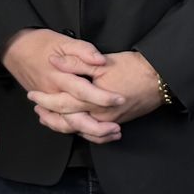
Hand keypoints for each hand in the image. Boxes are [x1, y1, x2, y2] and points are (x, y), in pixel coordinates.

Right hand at [0, 30, 125, 143]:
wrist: (13, 49)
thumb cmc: (39, 43)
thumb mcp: (63, 41)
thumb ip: (83, 50)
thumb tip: (100, 60)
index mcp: (59, 77)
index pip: (83, 91)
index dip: (103, 97)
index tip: (120, 100)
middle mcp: (53, 94)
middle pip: (75, 118)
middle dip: (97, 127)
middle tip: (117, 128)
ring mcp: (48, 102)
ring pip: (67, 125)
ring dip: (88, 133)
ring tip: (109, 134)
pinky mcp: (45, 105)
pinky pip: (58, 124)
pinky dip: (73, 131)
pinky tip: (88, 132)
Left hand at [41, 51, 163, 135]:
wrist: (160, 79)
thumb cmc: (132, 68)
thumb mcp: (102, 62)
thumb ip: (76, 63)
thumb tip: (54, 61)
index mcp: (93, 100)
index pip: (62, 104)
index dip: (45, 100)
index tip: (32, 95)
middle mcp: (100, 116)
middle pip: (69, 122)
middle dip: (50, 117)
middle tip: (37, 110)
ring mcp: (110, 122)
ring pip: (81, 130)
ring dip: (63, 125)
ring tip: (49, 119)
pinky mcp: (118, 122)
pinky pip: (95, 133)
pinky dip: (82, 130)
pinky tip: (75, 125)